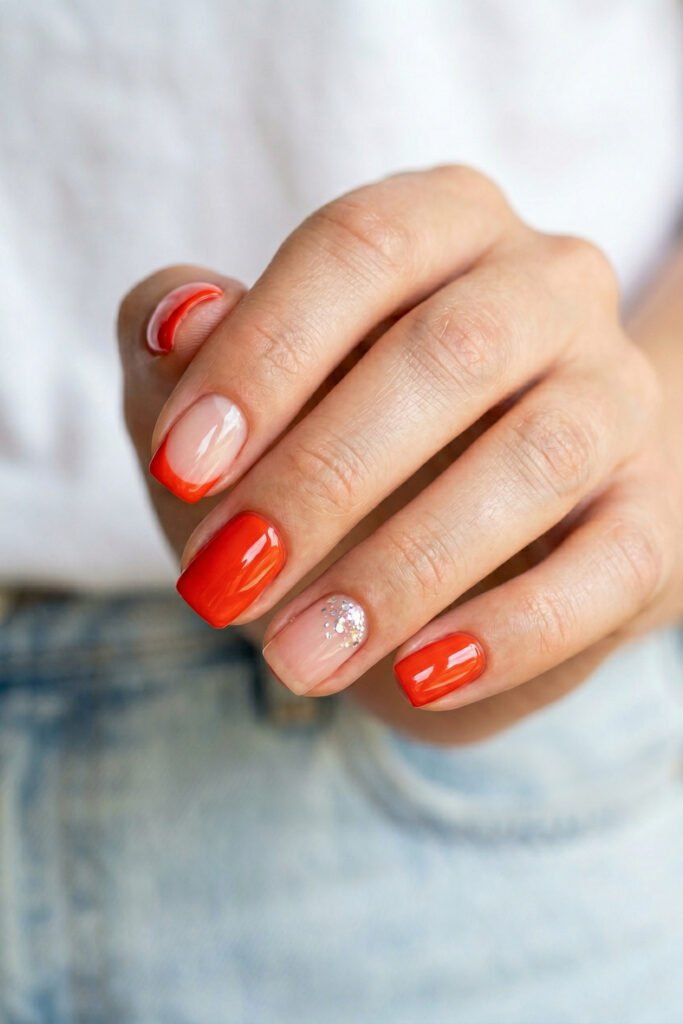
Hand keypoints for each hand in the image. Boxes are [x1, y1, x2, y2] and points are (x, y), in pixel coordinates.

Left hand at [118, 167, 682, 743]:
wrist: (462, 532)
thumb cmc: (327, 443)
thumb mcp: (233, 394)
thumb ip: (183, 341)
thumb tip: (175, 321)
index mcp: (446, 222)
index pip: (360, 247)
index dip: (262, 355)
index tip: (182, 466)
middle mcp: (550, 285)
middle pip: (451, 352)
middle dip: (322, 477)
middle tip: (225, 581)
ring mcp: (616, 394)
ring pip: (536, 458)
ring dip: (403, 570)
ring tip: (298, 655)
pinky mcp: (655, 510)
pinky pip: (611, 565)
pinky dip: (512, 629)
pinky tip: (420, 677)